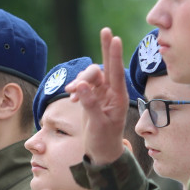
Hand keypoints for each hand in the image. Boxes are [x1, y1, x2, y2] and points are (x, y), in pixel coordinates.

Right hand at [66, 27, 128, 164]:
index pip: (116, 72)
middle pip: (103, 68)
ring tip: (70, 93)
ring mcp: (102, 93)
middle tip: (100, 41)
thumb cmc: (104, 140)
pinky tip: (71, 97)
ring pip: (90, 75)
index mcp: (119, 98)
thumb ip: (90, 104)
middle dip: (99, 57)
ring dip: (79, 80)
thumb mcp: (98, 124)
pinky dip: (76, 87)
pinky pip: (83, 84)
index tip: (115, 37)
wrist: (102, 152)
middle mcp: (112, 92)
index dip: (115, 54)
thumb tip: (80, 85)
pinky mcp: (92, 96)